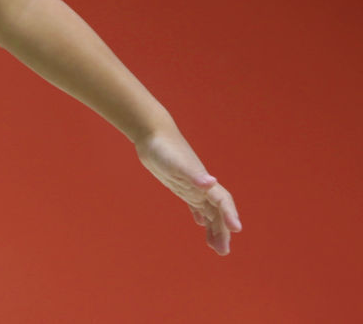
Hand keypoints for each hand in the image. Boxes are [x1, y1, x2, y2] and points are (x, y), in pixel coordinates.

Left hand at [135, 127, 241, 254]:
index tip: (235, 230)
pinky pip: (195, 204)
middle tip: (223, 252)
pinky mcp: (181, 186)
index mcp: (204, 181)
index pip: (222, 201)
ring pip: (209, 211)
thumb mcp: (175, 162)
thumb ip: (193, 174)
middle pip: (218, 211)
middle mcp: (202, 186)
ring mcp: (192, 186)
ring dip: (214, 228)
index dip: (230, 215)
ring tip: (215, 247)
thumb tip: (210, 183)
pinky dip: (200, 215)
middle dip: (222, 231)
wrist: (152, 134)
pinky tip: (201, 224)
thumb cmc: (163, 147)